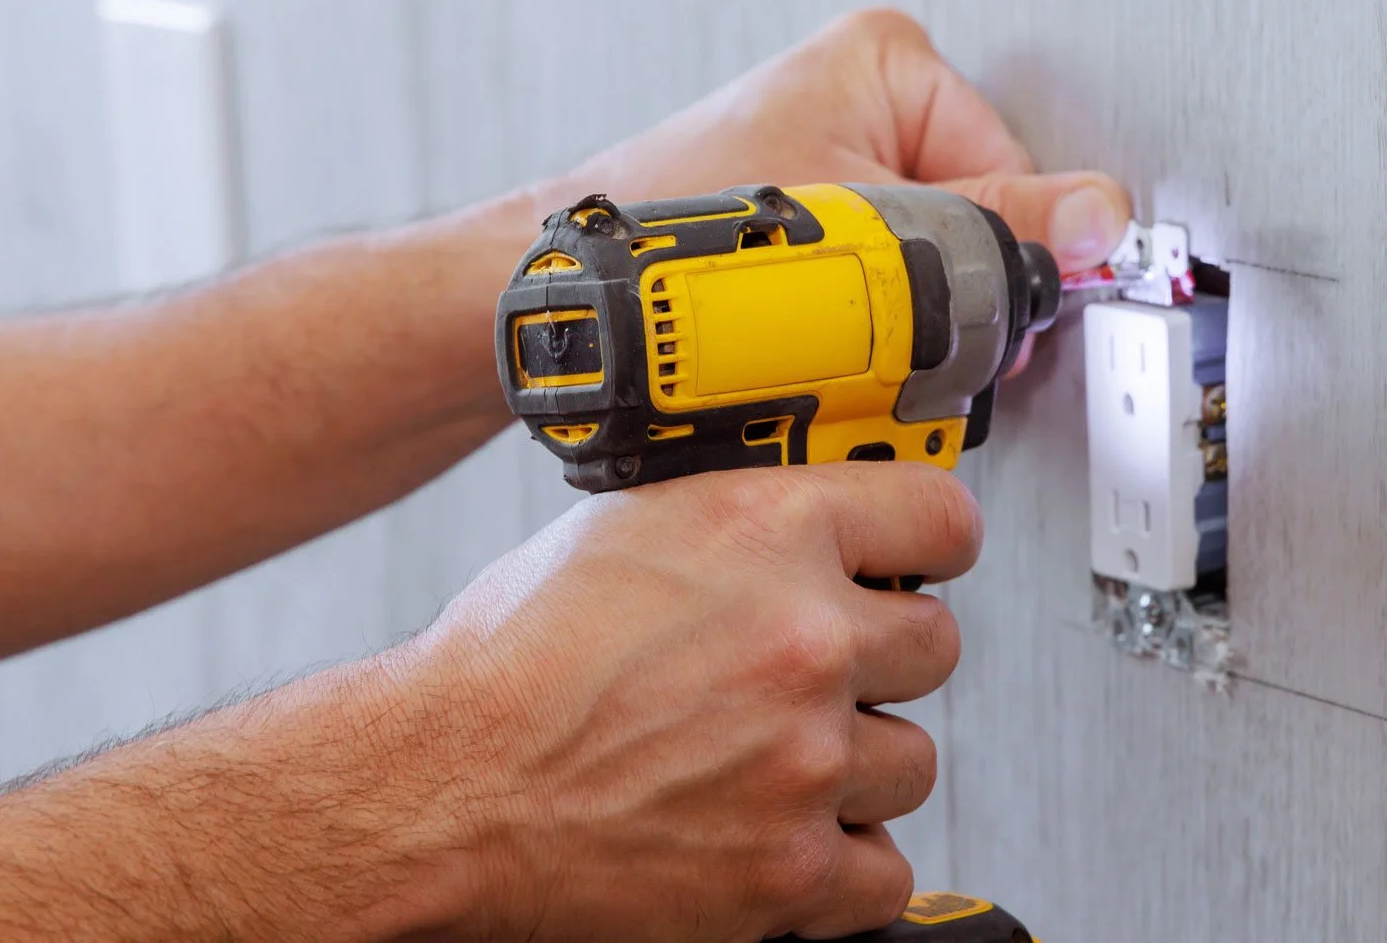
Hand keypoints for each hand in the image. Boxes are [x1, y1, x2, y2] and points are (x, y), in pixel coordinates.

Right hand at [400, 463, 981, 941]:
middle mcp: (804, 640)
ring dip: (855, 764)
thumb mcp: (630, 529)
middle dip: (879, 660)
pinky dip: (839, 861)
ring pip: (911, 760)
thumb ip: (745, 519)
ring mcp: (805, 759)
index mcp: (771, 533)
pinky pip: (884, 868)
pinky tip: (778, 830)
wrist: (442, 790)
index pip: (944, 518)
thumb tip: (815, 518)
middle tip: (812, 676)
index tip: (919, 561)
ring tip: (771, 758)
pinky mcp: (789, 867)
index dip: (930, 543)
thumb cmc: (510, 664)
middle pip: (934, 644)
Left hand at [539, 10, 1132, 365]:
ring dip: (903, 322)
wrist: (590, 304)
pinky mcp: (810, 219)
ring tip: (843, 338)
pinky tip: (826, 346)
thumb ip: (992, 232)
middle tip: (895, 334)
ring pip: (929, 264)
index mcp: (890, 61)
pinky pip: (879, 280)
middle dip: (947, 296)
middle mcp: (865, 99)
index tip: (976, 318)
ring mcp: (836, 160)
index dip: (999, 263)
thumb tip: (1095, 218)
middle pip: (973, 223)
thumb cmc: (686, 234)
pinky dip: (867, 327)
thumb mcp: (872, 237)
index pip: (1012, 174)